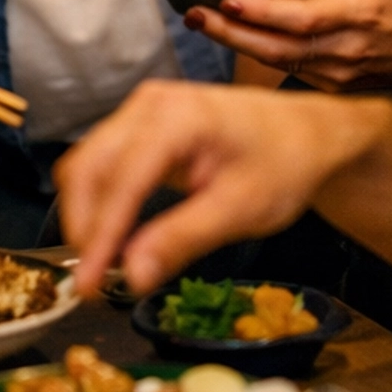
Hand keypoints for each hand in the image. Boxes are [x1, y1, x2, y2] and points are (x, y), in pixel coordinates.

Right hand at [55, 79, 391, 295]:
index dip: (100, 236)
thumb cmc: (283, 166)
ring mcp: (141, 109)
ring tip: (103, 266)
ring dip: (88, 216)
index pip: (122, 180)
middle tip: (94, 284)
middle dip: (85, 228)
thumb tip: (132, 277)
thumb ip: (182, 240)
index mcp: (179, 117)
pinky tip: (114, 238)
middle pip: (89, 168)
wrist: (305, 133)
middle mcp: (149, 104)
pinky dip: (101, 202)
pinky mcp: (139, 123)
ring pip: (88, 165)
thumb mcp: (241, 209)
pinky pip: (103, 162)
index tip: (89, 286)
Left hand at [186, 0, 391, 90]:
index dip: (263, 13)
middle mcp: (346, 50)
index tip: (228, 0)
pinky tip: (234, 35)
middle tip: (193, 16)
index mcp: (361, 14)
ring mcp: (339, 74)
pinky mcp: (335, 86)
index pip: (303, 19)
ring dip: (238, 45)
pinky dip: (260, 54)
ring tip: (201, 22)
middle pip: (279, 49)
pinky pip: (290, 70)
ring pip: (279, 64)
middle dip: (231, 34)